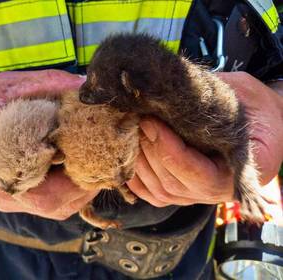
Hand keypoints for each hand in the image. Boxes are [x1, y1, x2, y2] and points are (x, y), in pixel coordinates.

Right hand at [0, 70, 97, 219]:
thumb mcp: (2, 87)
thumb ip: (42, 85)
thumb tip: (82, 84)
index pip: (44, 197)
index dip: (77, 183)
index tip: (97, 157)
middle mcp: (0, 193)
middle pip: (54, 208)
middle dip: (85, 186)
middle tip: (103, 158)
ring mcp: (4, 198)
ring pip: (53, 208)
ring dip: (78, 189)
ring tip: (93, 160)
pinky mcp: (10, 195)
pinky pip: (45, 201)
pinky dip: (66, 188)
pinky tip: (73, 163)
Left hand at [127, 72, 282, 206]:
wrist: (259, 122)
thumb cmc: (255, 107)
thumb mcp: (243, 94)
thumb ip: (212, 99)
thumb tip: (166, 96)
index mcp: (239, 173)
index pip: (197, 174)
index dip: (168, 148)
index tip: (150, 121)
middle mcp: (217, 192)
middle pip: (172, 183)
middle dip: (149, 150)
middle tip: (136, 120)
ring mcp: (196, 195)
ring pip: (158, 191)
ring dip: (138, 162)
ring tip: (129, 132)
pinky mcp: (180, 192)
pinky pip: (151, 194)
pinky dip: (134, 178)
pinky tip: (126, 154)